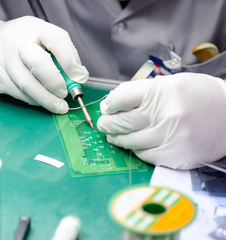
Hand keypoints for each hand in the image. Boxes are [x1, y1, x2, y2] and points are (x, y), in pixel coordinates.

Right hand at [0, 16, 88, 113]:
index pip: (57, 39)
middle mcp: (15, 41)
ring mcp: (3, 61)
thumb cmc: (18, 43)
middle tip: (65, 93)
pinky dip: (33, 100)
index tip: (78, 76)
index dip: (70, 60)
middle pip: (40, 64)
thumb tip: (77, 77)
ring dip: (46, 99)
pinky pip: (19, 94)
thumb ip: (59, 54)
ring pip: (28, 85)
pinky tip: (40, 100)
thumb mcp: (39, 37)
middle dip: (56, 83)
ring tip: (58, 105)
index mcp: (32, 28)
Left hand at [97, 72, 225, 168]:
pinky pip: (145, 156)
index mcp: (162, 92)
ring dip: (117, 139)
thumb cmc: (197, 97)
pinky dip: (136, 150)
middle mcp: (165, 116)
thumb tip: (113, 104)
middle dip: (107, 123)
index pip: (121, 99)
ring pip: (130, 142)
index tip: (107, 107)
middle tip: (103, 124)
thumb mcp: (170, 84)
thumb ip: (141, 93)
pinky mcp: (176, 157)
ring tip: (113, 135)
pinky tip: (135, 144)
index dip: (110, 104)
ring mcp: (171, 138)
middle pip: (121, 122)